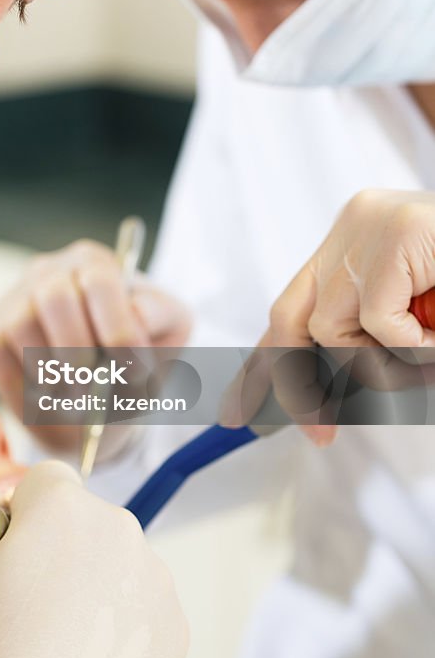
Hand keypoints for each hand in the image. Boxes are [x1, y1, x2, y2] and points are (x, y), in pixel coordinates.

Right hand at [0, 239, 191, 453]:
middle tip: (99, 393)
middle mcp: (49, 271)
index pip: (99, 281)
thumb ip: (161, 313)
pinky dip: (26, 385)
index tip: (135, 373)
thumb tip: (136, 310)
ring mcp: (12, 301)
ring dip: (55, 374)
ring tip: (81, 399)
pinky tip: (53, 396)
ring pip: (22, 325)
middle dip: (80, 353)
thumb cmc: (137, 357)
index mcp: (95, 263)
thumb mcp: (167, 333)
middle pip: (54, 297)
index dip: (118, 331)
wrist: (104, 401)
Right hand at [0, 461, 188, 657]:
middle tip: (22, 602)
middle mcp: (118, 528)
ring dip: (88, 582)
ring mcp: (153, 577)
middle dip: (54, 547)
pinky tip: (82, 655)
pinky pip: (137, 604)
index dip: (17, 512)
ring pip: (112, 561)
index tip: (5, 550)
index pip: (42, 479)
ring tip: (51, 637)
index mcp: (63, 506)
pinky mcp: (173, 624)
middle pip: (80, 519)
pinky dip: (115, 622)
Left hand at [221, 190, 434, 441]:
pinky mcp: (397, 231)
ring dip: (382, 363)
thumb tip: (321, 398)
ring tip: (428, 346)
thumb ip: (372, 350)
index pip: (292, 305)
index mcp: (355, 241)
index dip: (267, 361)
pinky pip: (378, 320)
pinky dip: (413, 345)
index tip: (242, 408)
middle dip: (293, 382)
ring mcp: (372, 222)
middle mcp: (353, 224)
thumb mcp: (415, 329)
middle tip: (315, 435)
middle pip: (291, 315)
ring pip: (335, 326)